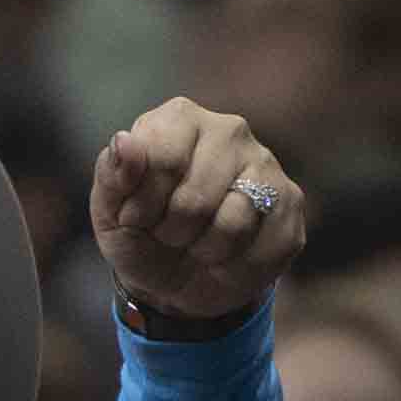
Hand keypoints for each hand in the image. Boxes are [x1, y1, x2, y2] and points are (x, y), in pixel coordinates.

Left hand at [88, 100, 313, 321]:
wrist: (175, 282)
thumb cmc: (140, 235)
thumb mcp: (109, 212)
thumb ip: (112, 175)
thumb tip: (125, 142)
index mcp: (180, 119)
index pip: (161, 156)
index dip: (142, 203)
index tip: (135, 217)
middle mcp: (229, 131)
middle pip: (196, 197)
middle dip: (172, 231)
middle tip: (168, 234)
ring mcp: (266, 164)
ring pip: (233, 223)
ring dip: (203, 250)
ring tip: (195, 244)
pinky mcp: (291, 203)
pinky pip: (262, 247)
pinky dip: (232, 267)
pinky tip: (224, 257)